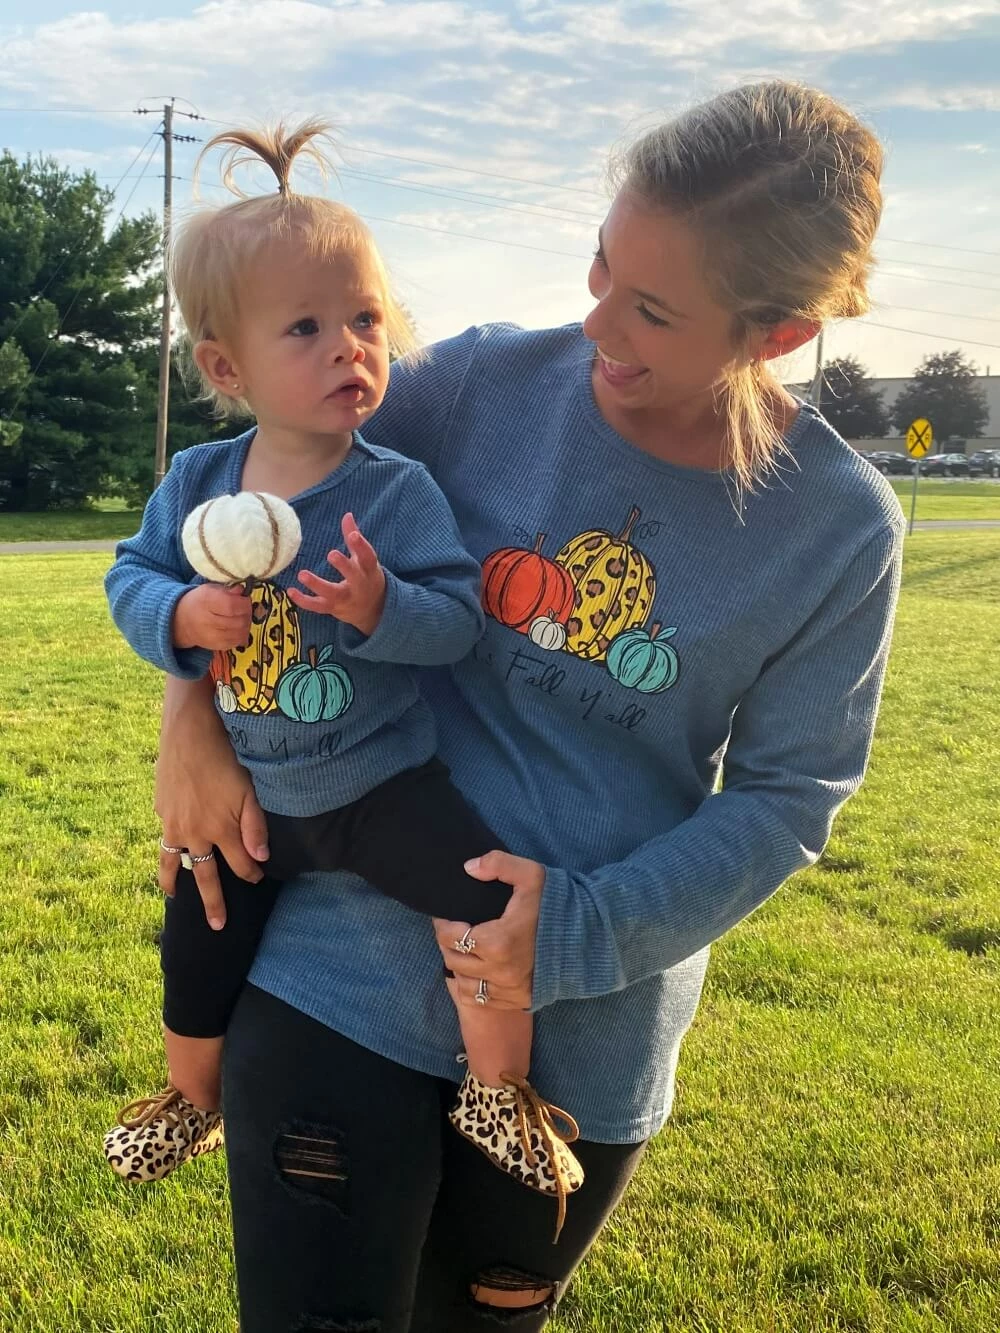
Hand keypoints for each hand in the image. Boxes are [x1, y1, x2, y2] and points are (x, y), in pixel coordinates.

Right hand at [156, 676, 269, 929]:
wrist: (188, 730)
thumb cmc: (226, 756)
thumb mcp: (250, 789)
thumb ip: (255, 826)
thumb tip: (261, 860)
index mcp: (221, 829)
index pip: (240, 864)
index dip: (252, 873)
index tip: (259, 878)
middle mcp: (195, 833)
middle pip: (206, 876)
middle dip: (214, 902)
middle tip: (218, 926)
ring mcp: (174, 823)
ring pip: (174, 863)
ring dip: (176, 883)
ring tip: (176, 898)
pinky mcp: (161, 809)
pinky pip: (164, 839)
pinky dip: (167, 852)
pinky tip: (171, 854)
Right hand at [172, 583, 251, 650]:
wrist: (183, 621)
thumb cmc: (200, 602)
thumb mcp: (210, 589)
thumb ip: (227, 589)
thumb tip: (241, 590)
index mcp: (205, 601)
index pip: (231, 605)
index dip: (244, 602)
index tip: (245, 598)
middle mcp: (207, 621)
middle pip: (238, 620)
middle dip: (247, 613)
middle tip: (245, 608)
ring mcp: (211, 636)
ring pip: (240, 632)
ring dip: (247, 624)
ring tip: (242, 617)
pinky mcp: (216, 646)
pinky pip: (237, 642)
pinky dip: (242, 634)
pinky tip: (238, 627)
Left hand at [288, 512, 385, 636]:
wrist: (372, 610)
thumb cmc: (366, 577)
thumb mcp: (364, 560)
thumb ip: (354, 539)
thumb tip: (347, 514)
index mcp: (368, 570)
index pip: (368, 558)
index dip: (362, 546)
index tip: (353, 535)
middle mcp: (359, 586)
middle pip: (354, 577)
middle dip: (344, 566)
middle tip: (332, 554)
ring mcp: (345, 599)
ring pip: (333, 594)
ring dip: (317, 585)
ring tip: (302, 574)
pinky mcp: (332, 608)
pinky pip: (317, 606)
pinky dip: (304, 601)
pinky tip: (290, 591)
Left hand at [433, 852, 544, 1010]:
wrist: (591, 936)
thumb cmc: (558, 904)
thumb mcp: (531, 874)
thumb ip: (498, 864)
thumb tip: (468, 868)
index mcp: (498, 941)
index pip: (450, 937)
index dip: (443, 925)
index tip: (446, 916)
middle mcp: (501, 971)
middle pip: (454, 961)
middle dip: (449, 944)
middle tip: (454, 930)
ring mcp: (510, 990)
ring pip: (465, 984)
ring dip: (460, 967)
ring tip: (466, 950)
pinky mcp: (519, 1000)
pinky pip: (482, 1000)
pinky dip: (475, 987)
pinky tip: (481, 971)